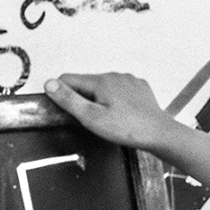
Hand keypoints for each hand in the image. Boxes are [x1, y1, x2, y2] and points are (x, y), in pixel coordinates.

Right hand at [44, 72, 174, 150]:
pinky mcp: (140, 88)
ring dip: (98, 99)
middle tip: (88, 119)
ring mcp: (130, 81)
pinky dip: (115, 100)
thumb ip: (69, 100)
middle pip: (86, 83)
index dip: (61, 94)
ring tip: (106, 118)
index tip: (64, 109)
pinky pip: (119, 90)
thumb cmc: (127, 128)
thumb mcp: (91, 117)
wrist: (159, 134)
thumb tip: (49, 84)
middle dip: (81, 98)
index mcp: (102, 80)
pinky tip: (120, 114)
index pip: (68, 79)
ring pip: (103, 86)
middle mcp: (116, 76)